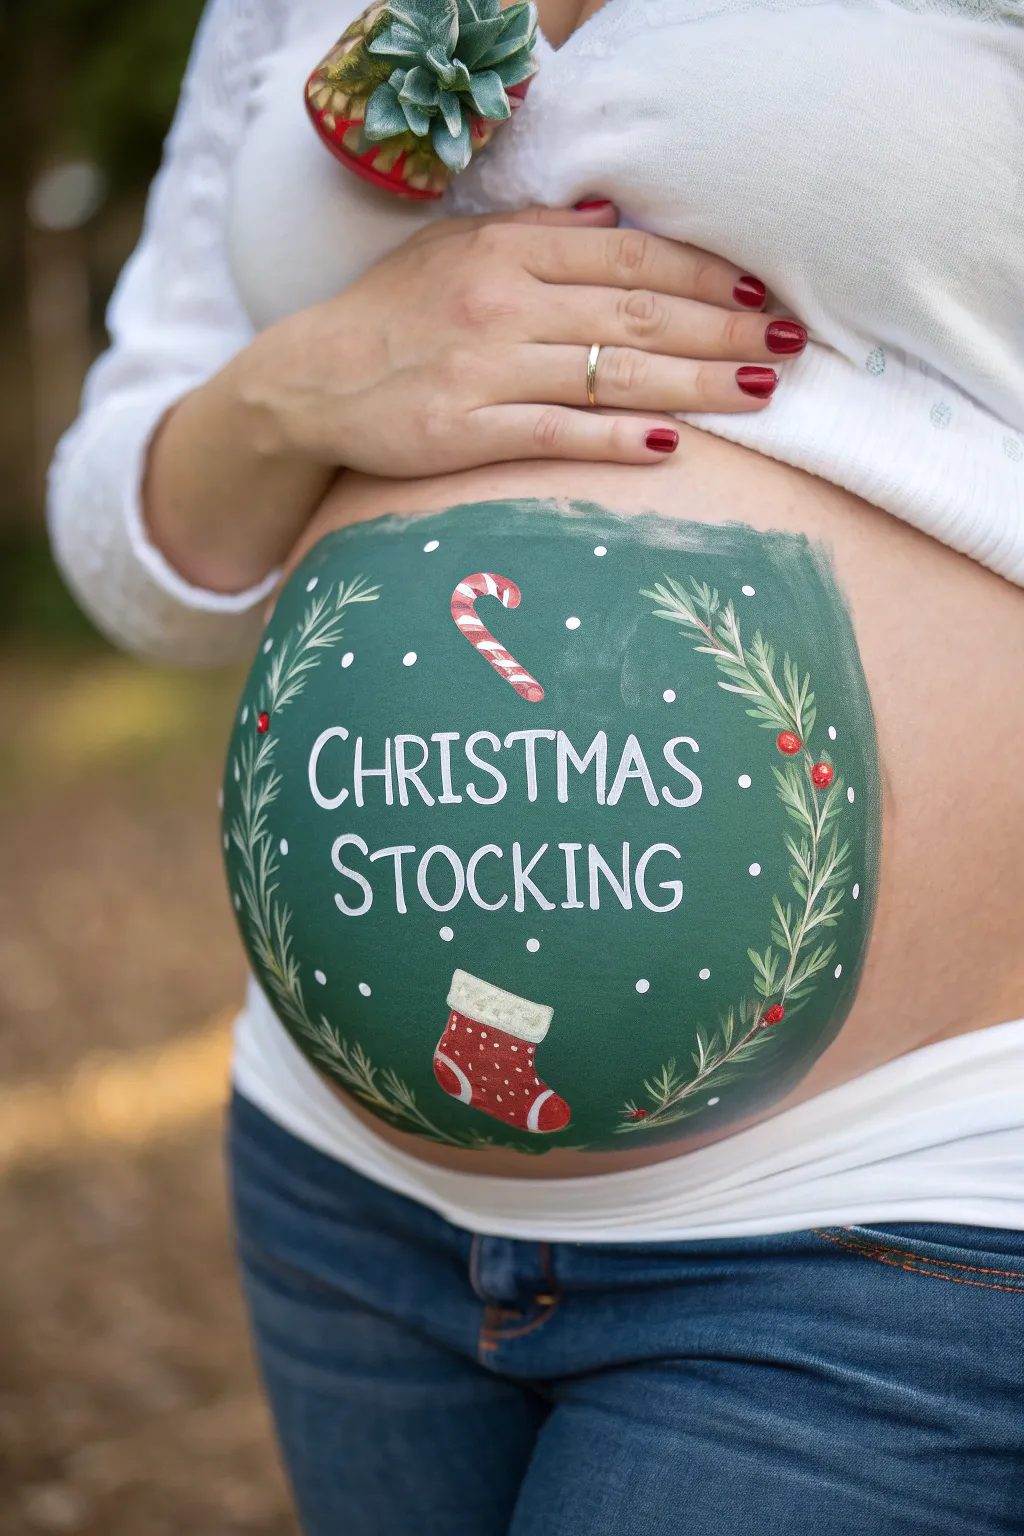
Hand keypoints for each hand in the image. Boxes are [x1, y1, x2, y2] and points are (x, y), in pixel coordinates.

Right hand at [236, 203, 801, 473]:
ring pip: (611, 373)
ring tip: (761, 391)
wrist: (308, 382)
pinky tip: (671, 445)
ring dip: (695, 383)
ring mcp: (484, 370)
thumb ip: (533, 233)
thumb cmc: (391, 314)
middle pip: (635, 313)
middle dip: (721, 328)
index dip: (702, 274)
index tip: (758, 293)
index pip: (627, 256)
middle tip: (788, 345)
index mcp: (506, 251)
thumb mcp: (454, 250)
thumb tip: (611, 218)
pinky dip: (616, 440)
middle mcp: (502, 304)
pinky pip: (557, 434)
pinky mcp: (464, 431)